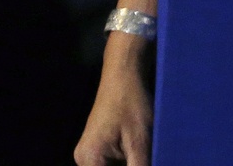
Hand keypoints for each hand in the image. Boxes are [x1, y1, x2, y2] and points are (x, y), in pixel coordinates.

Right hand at [73, 33, 152, 165]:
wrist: (123, 76)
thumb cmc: (131, 105)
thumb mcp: (140, 144)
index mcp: (89, 159)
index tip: (145, 162)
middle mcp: (83, 159)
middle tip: (149, 158)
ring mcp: (89, 155)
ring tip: (146, 154)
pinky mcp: (97, 150)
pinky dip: (130, 164)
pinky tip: (144, 157)